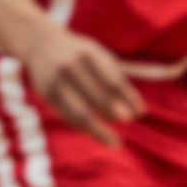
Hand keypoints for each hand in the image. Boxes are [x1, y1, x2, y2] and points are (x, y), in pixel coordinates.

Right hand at [19, 28, 143, 144]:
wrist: (40, 43)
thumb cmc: (80, 53)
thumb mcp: (99, 54)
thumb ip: (119, 74)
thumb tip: (147, 97)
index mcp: (89, 54)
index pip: (113, 79)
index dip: (129, 97)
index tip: (141, 112)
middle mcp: (72, 66)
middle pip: (98, 95)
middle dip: (114, 111)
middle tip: (128, 120)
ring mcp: (57, 81)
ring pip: (81, 112)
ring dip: (99, 130)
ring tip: (115, 142)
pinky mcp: (47, 94)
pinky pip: (68, 117)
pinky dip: (85, 128)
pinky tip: (97, 135)